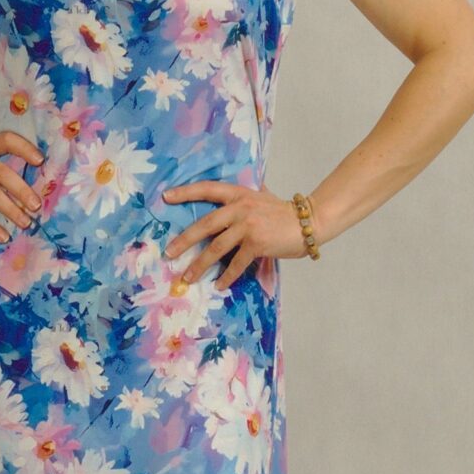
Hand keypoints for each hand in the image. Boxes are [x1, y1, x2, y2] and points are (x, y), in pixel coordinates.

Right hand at [0, 131, 44, 242]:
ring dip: (11, 210)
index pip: (6, 140)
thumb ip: (0, 166)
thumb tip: (36, 186)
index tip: (40, 161)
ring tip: (26, 223)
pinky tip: (4, 236)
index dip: (24, 148)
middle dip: (22, 190)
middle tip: (37, 205)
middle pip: (2, 172)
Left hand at [162, 181, 309, 289]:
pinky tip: (219, 285)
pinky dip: (227, 276)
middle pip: (205, 224)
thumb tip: (228, 193)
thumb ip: (243, 196)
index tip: (166, 197)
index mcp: (238, 194)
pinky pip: (236, 263)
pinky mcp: (257, 244)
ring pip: (217, 247)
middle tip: (169, 252)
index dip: (186, 192)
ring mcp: (248, 226)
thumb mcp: (260, 196)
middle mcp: (240, 208)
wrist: (308, 221)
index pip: (207, 189)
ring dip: (200, 264)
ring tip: (188, 277)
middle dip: (185, 240)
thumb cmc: (282, 211)